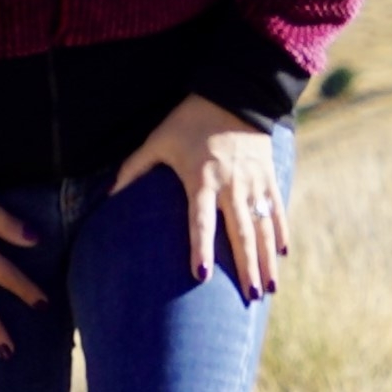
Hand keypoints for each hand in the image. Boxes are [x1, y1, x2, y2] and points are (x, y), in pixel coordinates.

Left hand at [115, 93, 287, 296]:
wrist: (235, 94)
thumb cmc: (189, 120)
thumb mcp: (158, 140)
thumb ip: (134, 168)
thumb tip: (110, 194)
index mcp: (200, 180)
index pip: (200, 221)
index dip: (200, 248)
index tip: (202, 275)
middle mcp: (230, 185)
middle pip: (240, 233)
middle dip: (246, 267)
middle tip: (249, 297)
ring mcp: (253, 182)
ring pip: (262, 227)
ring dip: (266, 258)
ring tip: (268, 288)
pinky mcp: (268, 176)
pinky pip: (276, 208)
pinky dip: (279, 231)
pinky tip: (281, 254)